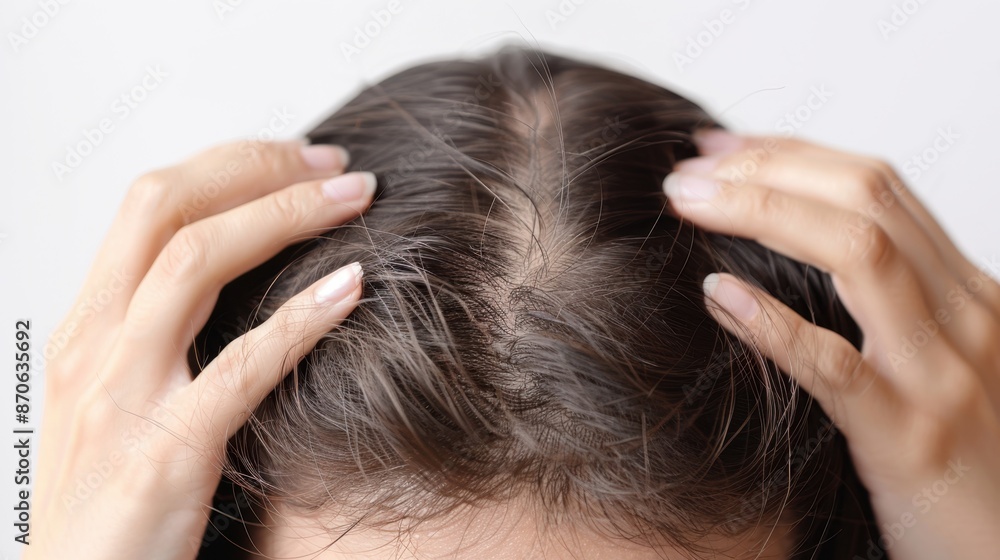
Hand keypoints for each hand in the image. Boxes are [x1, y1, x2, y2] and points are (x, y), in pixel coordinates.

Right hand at [29, 140, 373, 559]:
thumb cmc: (106, 494)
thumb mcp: (114, 394)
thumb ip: (156, 332)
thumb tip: (234, 275)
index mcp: (87, 324)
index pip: (149, 202)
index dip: (229, 164)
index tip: (297, 158)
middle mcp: (96, 343)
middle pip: (168, 209)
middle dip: (259, 170)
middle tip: (336, 166)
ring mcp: (125, 393)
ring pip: (196, 265)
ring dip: (286, 218)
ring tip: (356, 200)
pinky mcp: (167, 450)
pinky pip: (242, 366)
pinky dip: (301, 320)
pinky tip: (352, 290)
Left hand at [665, 130, 999, 558]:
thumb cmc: (963, 460)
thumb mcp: (937, 362)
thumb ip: (886, 309)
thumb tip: (786, 256)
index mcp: (965, 293)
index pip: (877, 188)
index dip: (792, 154)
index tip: (720, 148)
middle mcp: (964, 317)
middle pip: (867, 200)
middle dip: (768, 170)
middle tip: (687, 170)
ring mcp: (941, 376)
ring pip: (862, 256)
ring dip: (762, 213)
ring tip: (687, 204)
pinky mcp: (910, 440)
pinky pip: (837, 367)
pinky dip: (772, 323)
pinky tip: (716, 295)